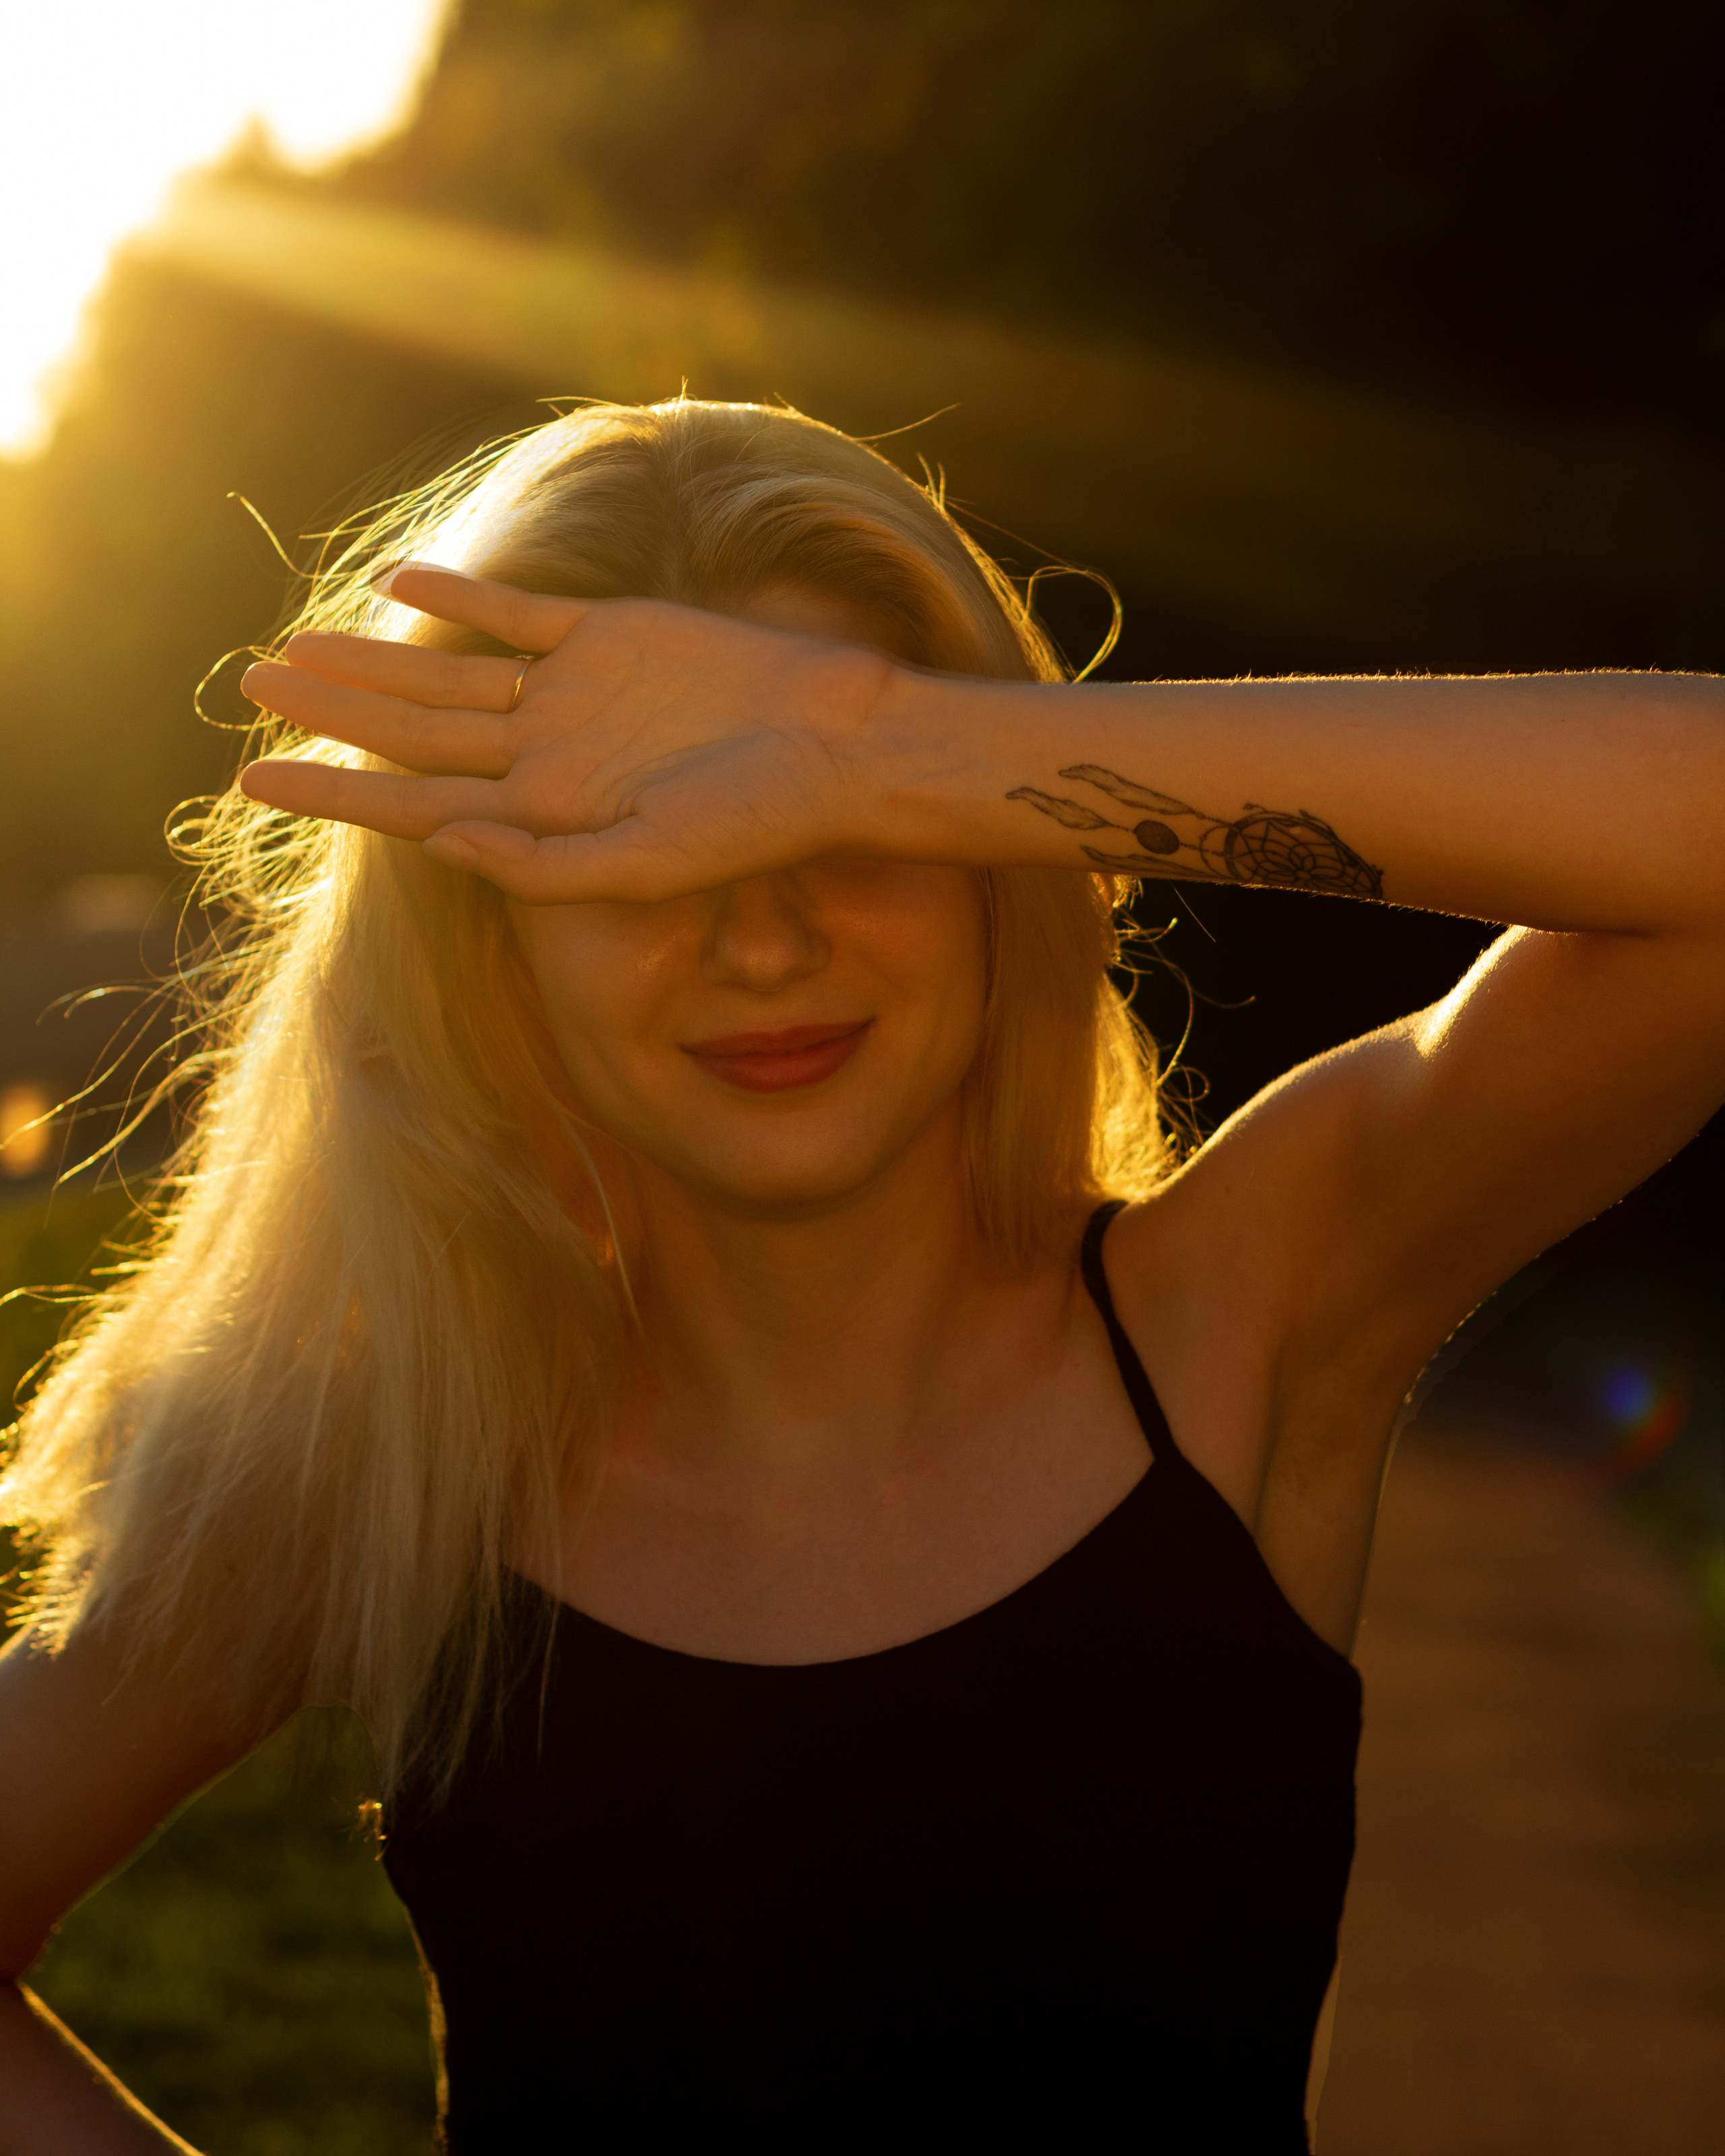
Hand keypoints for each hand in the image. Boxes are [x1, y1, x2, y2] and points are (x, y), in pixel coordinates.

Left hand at [237, 566, 901, 902]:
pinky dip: (463, 596)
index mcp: (545, 817)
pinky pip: (519, 613)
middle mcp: (546, 756)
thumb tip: (438, 842)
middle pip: (412, 734)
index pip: (412, 806)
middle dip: (329, 715)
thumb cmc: (757, 823)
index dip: (330, 792)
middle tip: (246, 688)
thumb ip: (542, 864)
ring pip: (447, 675)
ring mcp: (574, 692)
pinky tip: (402, 584)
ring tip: (292, 647)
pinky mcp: (612, 634)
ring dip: (372, 662)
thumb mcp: (648, 863)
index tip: (251, 783)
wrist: (838, 746)